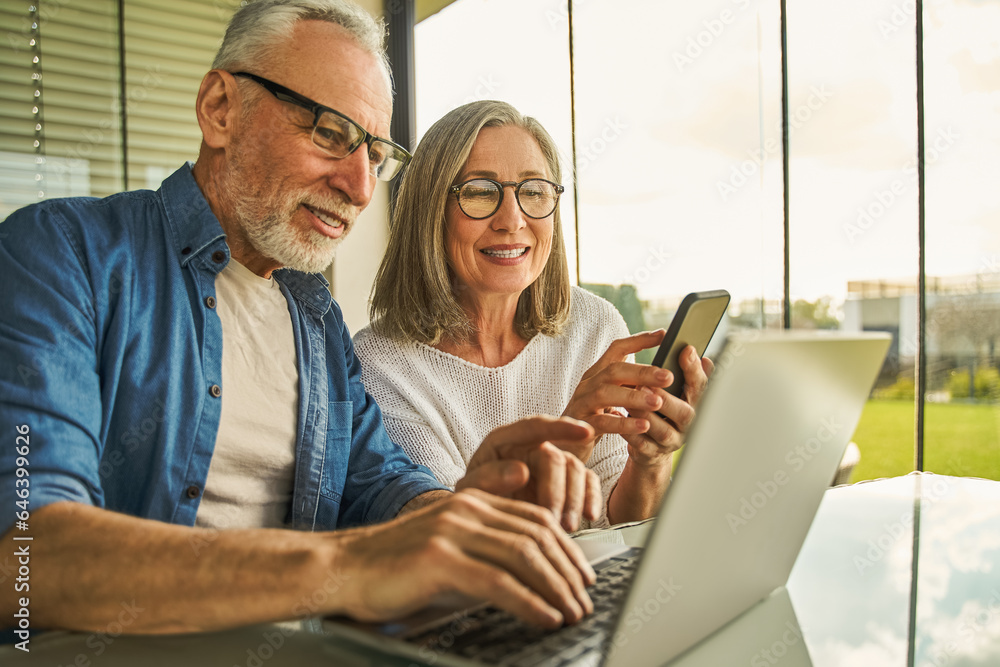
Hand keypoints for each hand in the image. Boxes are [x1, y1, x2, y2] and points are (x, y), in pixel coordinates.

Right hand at [335, 489, 595, 627]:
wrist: (341, 568)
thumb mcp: (446, 548)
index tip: (582, 575)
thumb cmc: (392, 566)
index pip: (535, 519)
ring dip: (556, 587)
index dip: (566, 548)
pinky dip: (529, 602)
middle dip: (568, 570)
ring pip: (524, 555)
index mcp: (471, 502)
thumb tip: (527, 575)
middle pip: (537, 535)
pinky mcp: (439, 558)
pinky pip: (498, 581)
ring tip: (572, 612)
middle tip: (585, 599)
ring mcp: (452, 531)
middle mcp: (466, 509)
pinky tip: (545, 617)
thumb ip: (482, 550)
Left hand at [455, 416, 602, 531]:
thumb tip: (521, 471)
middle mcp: (530, 447)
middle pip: (557, 459)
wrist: (481, 522)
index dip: (561, 427)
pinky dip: (591, 498)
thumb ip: (487, 478)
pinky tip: (589, 516)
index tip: (585, 433)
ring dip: (576, 500)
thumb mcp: (469, 490)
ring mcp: (550, 465)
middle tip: (554, 520)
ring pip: (576, 471)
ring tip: (566, 527)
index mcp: (504, 441)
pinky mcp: (565, 483)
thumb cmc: (473, 500)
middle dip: (558, 491)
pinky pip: (587, 483)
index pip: (534, 427)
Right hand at [562, 330, 674, 457]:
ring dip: (633, 396)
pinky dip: (624, 424)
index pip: (617, 349)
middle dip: (642, 371)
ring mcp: (582, 404)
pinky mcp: (580, 426)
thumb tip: (660, 374)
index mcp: (597, 374)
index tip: (664, 334)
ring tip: (657, 402)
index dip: (639, 340)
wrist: (563, 445)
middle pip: (613, 370)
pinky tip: (643, 426)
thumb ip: (627, 384)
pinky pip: (602, 423)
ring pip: (605, 393)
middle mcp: (587, 385)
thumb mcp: (609, 397)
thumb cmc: (593, 419)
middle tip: (668, 376)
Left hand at [624, 345, 713, 467]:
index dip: (695, 370)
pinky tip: (619, 415)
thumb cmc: (665, 412)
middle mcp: (687, 426)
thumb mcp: (679, 395)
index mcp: (695, 407)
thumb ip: (689, 377)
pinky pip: (642, 444)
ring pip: (662, 430)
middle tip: (646, 383)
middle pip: (684, 413)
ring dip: (645, 413)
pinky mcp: (652, 453)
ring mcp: (670, 442)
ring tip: (629, 399)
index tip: (686, 350)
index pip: (701, 388)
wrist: (652, 447)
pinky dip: (630, 431)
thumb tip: (704, 359)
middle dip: (666, 398)